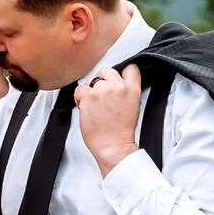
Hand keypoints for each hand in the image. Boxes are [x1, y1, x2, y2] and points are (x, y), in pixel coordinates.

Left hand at [75, 60, 142, 174]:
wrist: (113, 146)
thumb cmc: (121, 131)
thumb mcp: (133, 106)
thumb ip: (126, 91)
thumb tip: (115, 83)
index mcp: (132, 89)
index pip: (130, 67)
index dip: (121, 72)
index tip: (116, 79)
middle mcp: (118, 87)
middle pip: (107, 71)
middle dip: (102, 81)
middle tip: (102, 96)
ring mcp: (102, 90)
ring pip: (92, 80)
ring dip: (91, 90)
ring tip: (95, 106)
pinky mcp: (88, 96)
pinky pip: (80, 89)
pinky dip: (80, 98)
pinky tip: (86, 107)